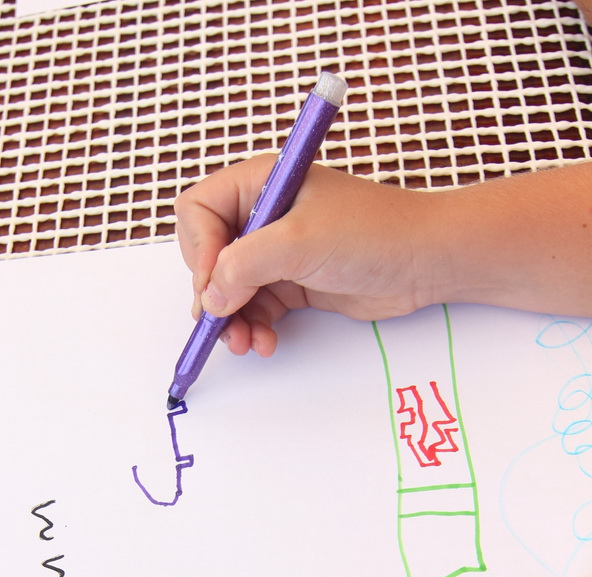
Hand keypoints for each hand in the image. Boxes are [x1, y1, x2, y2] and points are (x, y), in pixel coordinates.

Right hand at [174, 157, 438, 355]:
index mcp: (260, 184)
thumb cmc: (372, 233)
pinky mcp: (292, 283)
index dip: (201, 251)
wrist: (425, 262)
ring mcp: (277, 252)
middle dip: (212, 294)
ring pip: (229, 290)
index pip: (199, 212)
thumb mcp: (300, 242)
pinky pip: (254, 309)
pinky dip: (253, 328)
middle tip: (221, 321)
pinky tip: (265, 342)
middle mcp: (263, 215)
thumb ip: (245, 266)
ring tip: (245, 343)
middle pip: (209, 256)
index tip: (216, 284)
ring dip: (231, 321)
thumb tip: (209, 298)